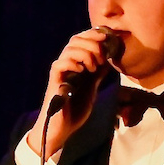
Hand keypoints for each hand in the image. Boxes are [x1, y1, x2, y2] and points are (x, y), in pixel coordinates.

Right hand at [32, 28, 116, 161]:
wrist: (62, 129)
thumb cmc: (75, 111)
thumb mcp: (92, 88)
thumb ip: (98, 74)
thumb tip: (109, 60)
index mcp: (75, 64)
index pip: (81, 40)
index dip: (93, 34)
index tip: (107, 36)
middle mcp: (66, 65)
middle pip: (75, 40)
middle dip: (92, 43)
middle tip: (102, 56)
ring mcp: (60, 73)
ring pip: (69, 49)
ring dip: (85, 53)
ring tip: (93, 67)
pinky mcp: (54, 82)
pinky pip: (60, 64)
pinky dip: (73, 63)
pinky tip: (81, 71)